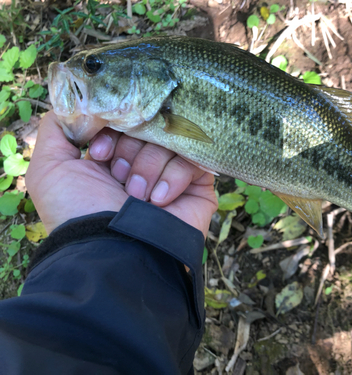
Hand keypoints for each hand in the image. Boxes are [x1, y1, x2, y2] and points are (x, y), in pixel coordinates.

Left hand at [25, 111, 217, 234]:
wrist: (115, 252)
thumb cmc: (79, 213)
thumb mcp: (50, 169)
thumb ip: (58, 129)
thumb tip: (80, 101)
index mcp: (112, 157)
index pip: (122, 120)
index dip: (110, 130)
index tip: (98, 154)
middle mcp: (142, 163)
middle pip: (147, 127)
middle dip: (129, 151)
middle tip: (118, 178)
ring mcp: (172, 174)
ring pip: (169, 141)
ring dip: (148, 168)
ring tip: (137, 196)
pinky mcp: (198, 187)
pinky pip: (192, 159)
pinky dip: (174, 176)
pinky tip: (159, 201)